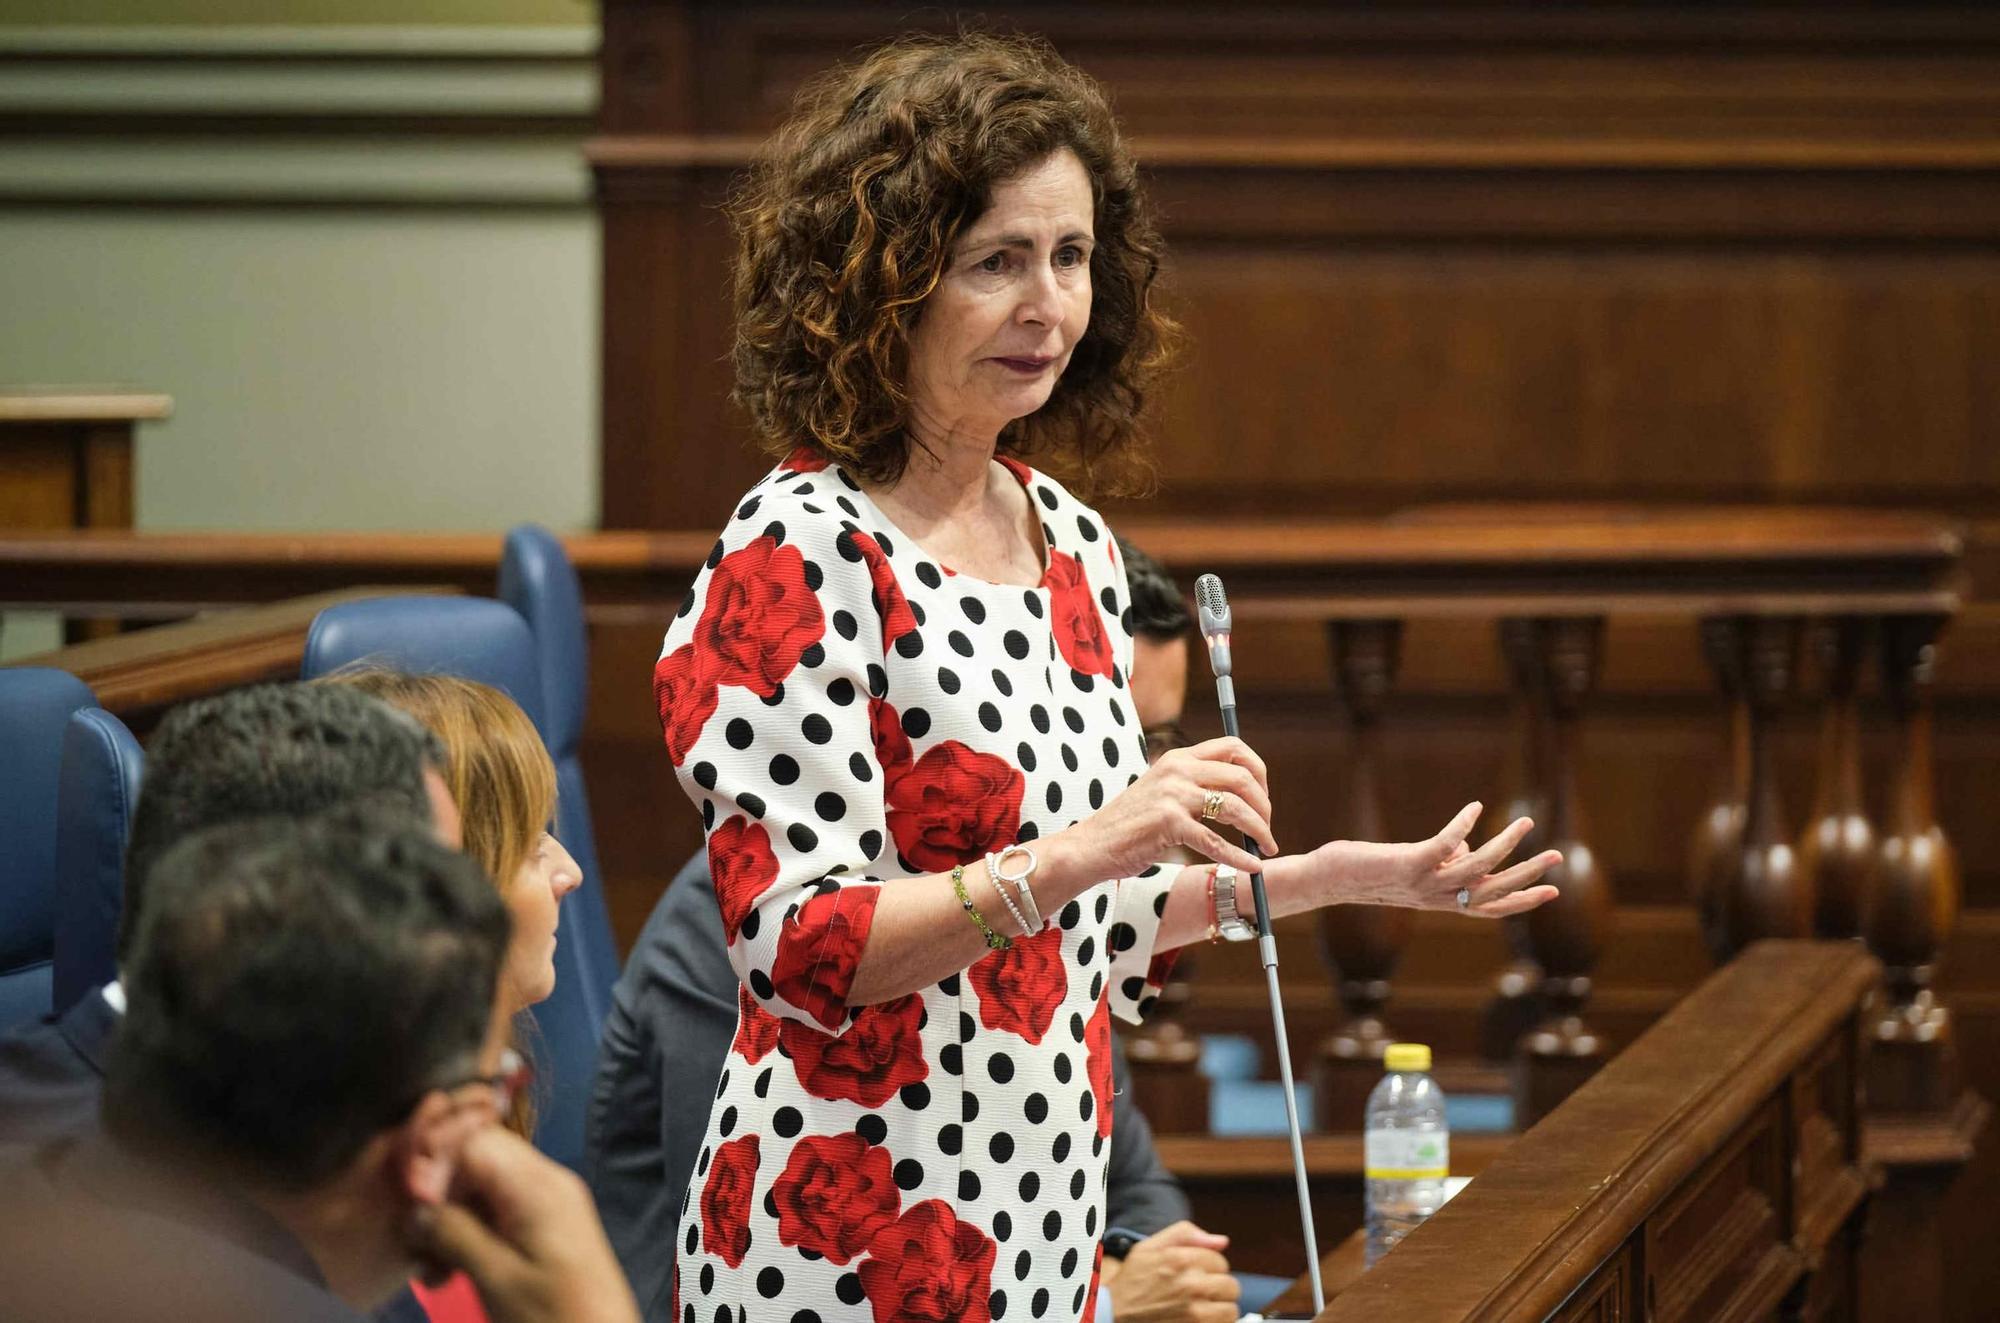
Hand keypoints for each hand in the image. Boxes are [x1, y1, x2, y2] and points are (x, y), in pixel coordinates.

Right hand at [407, 1126, 638, 1322]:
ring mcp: (549, 1203)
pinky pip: (498, 1213)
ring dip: (449, 1224)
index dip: (433, 1167)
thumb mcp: (496, 1278)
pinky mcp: (547, 1226)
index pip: (473, 1141)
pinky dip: (470, 1236)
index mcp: (537, 1184)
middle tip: (413, 1248)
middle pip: (476, 1162)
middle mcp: (546, 1181)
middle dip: (438, 1199)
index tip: (408, 1209)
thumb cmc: (554, 1316)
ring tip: (430, 1274)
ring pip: (482, 1190)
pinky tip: (448, 1274)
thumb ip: (454, 1234)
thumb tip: (416, 1210)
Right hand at [1050, 737, 1276, 881]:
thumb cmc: (1129, 824)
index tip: (1263, 796)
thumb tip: (1243, 797)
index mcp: (1178, 757)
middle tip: (1267, 827)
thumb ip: (1194, 785)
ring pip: (1236, 808)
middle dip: (1264, 804)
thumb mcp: (1162, 790)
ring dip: (1260, 830)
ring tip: (1267, 848)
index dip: (1258, 770)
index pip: (1233, 747)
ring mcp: (1173, 795)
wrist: (1092, 845)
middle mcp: (1178, 769)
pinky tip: (1252, 867)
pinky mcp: (1169, 824)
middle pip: (1242, 777)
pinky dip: (1240, 857)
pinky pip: (1217, 842)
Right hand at [1105, 1221, 1239, 1322]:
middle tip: (1201, 1293)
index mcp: (1180, 1259)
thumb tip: (1222, 1241)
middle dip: (1218, 1288)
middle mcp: (1190, 1285)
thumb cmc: (1131, 1281)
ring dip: (1220, 1309)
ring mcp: (1194, 1313)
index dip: (1209, 1268)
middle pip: (1230, 1285)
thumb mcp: (1148, 1247)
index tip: (1197, 1274)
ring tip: (1203, 1308)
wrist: (1113, 1314)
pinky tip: (1201, 1318)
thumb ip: (1185, 1234)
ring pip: (1230, 1310)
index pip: (1220, 1261)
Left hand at [1308, 801, 1560, 916]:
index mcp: (1442, 902)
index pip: (1491, 907)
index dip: (1523, 901)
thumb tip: (1471, 847)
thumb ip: (1446, 862)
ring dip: (1505, 845)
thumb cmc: (1371, 871)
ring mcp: (1423, 883)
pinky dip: (1464, 825)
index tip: (1554, 891)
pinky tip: (1475, 807)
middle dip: (1526, 875)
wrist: (1329, 879)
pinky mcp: (1408, 864)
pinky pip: (1445, 844)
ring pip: (1477, 868)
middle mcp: (1436, 898)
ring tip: (1526, 823)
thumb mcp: (1415, 868)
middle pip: (1492, 891)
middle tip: (1556, 856)